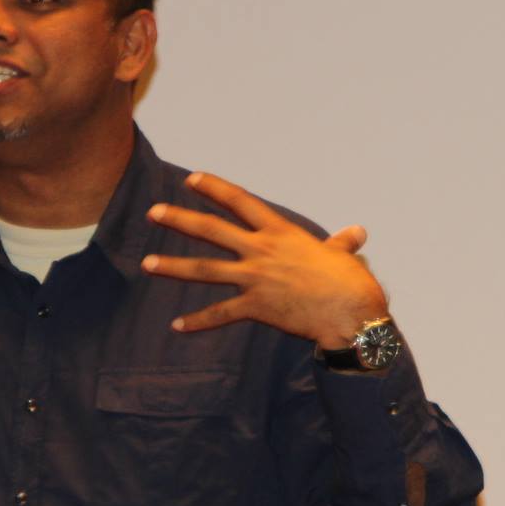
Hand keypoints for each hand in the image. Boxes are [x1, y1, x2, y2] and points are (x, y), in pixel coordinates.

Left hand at [141, 171, 387, 346]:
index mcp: (281, 233)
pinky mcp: (256, 307)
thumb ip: (341, 243)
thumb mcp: (342, 256)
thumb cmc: (351, 283)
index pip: (241, 202)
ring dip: (174, 266)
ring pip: (205, 269)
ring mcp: (256, 279)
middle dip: (179, 219)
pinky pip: (220, 314)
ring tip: (147, 264)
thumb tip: (357, 233)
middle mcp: (262, 251)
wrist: (351, 313)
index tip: (193, 179)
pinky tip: (177, 326)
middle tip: (153, 212)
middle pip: (212, 230)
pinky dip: (198, 322)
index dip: (215, 188)